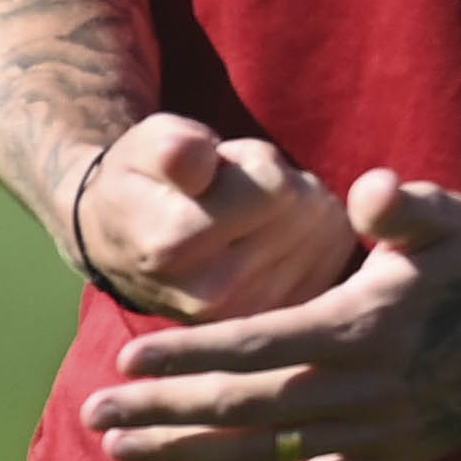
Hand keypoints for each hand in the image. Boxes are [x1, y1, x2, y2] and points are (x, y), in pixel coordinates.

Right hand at [59, 115, 357, 323]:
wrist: (127, 242)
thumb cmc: (146, 181)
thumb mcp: (151, 145)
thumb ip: (174, 147)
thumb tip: (191, 154)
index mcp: (174, 249)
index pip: (275, 187)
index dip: (250, 161)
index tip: (213, 172)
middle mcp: (216, 296)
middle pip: (305, 206)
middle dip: (276, 186)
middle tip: (229, 194)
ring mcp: (253, 313)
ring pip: (323, 227)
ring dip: (294, 210)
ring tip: (242, 216)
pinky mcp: (281, 315)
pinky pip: (333, 251)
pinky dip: (312, 236)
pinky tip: (269, 239)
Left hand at [83, 170, 460, 460]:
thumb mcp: (452, 216)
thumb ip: (402, 205)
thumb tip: (371, 190)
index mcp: (368, 323)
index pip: (256, 346)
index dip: (188, 357)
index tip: (125, 363)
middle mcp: (367, 387)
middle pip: (243, 407)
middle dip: (161, 411)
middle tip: (90, 415)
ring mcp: (383, 429)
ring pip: (265, 450)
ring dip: (186, 452)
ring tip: (121, 450)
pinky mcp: (398, 454)